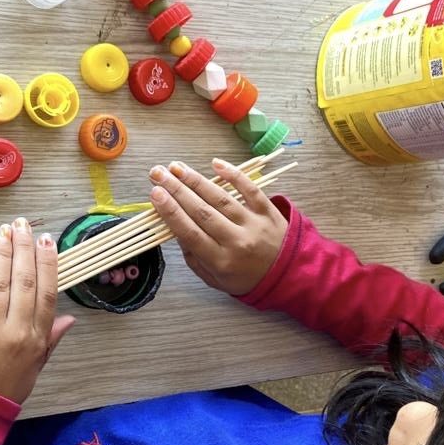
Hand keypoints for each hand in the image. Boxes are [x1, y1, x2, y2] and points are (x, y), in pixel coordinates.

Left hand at [0, 218, 75, 403]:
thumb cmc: (2, 391)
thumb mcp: (35, 369)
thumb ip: (50, 340)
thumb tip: (70, 319)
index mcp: (36, 340)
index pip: (46, 294)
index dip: (48, 264)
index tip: (46, 241)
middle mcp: (16, 332)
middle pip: (24, 282)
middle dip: (24, 249)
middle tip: (21, 225)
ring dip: (1, 254)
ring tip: (2, 231)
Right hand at [149, 159, 286, 295]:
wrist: (288, 276)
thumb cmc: (245, 278)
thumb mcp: (215, 280)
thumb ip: (194, 258)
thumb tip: (175, 229)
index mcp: (221, 261)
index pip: (190, 233)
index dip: (171, 212)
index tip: (155, 194)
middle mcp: (237, 242)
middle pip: (202, 212)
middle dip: (177, 191)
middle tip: (157, 174)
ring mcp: (254, 224)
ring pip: (222, 199)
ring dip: (196, 181)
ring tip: (176, 168)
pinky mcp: (269, 211)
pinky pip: (250, 189)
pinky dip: (233, 175)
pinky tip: (215, 164)